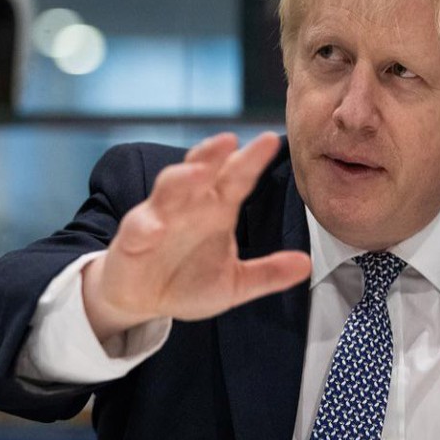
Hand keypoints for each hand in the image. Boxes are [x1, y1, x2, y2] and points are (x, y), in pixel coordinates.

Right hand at [82, 132, 311, 341]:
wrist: (142, 299)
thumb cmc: (188, 281)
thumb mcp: (236, 283)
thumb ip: (268, 273)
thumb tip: (306, 265)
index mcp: (217, 209)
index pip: (237, 178)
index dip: (251, 159)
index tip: (269, 141)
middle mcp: (189, 205)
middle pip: (202, 171)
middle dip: (213, 154)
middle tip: (229, 139)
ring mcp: (159, 217)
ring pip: (169, 188)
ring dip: (182, 177)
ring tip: (199, 171)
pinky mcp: (133, 239)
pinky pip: (139, 228)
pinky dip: (147, 225)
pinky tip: (157, 226)